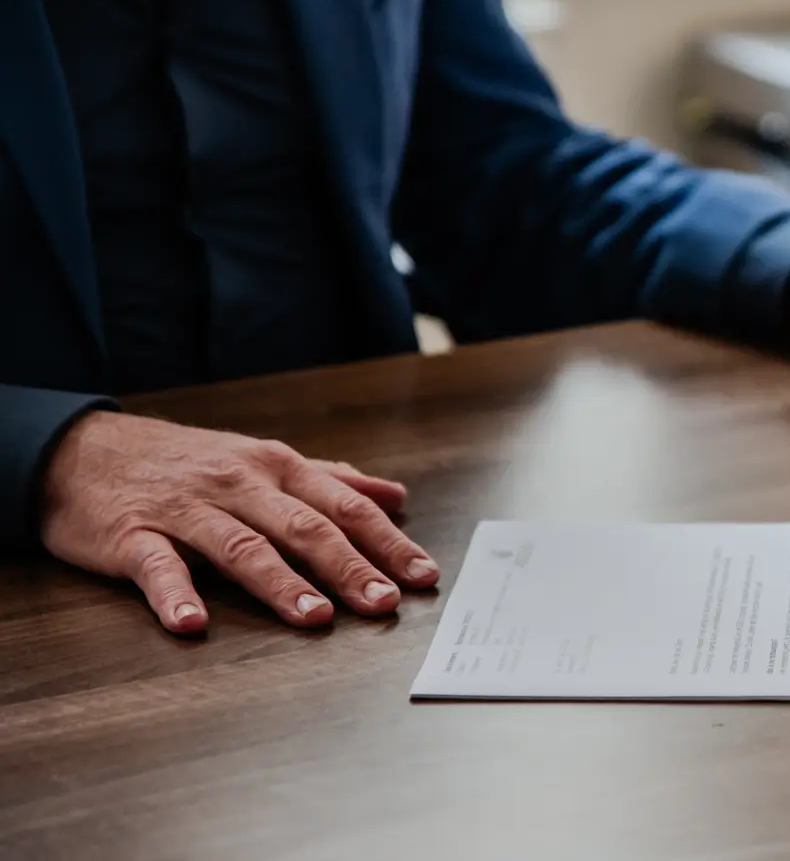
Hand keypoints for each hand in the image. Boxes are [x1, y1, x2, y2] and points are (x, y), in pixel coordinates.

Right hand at [39, 412, 439, 634]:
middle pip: (303, 526)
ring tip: (313, 618)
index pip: (344, 507)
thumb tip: (393, 496)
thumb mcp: (262, 460)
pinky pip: (155, 565)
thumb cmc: (185, 462)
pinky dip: (173, 594)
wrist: (80, 449)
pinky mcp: (131, 534)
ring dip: (279, 582)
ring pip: (241, 545)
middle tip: (384, 603)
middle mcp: (238, 484)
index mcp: (276, 469)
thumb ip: (330, 480)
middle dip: (348, 566)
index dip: (387, 542)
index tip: (424, 576)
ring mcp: (185, 509)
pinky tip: (191, 624)